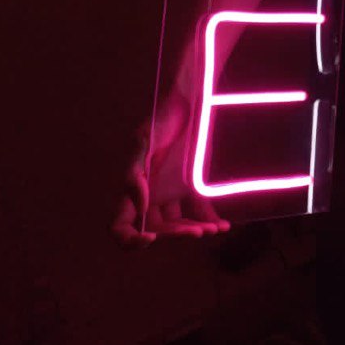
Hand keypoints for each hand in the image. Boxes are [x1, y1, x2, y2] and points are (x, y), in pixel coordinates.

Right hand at [111, 91, 230, 246]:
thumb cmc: (162, 120)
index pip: (122, 226)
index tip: (150, 240)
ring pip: (179, 224)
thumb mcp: (143, 142)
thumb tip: (139, 207)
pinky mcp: (190, 186)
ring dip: (194, 230)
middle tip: (197, 232)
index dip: (131, 240)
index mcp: (133, 190)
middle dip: (175, 235)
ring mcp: (171, 192)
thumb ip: (134, 174)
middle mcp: (150, 195)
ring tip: (212, 229)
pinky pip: (198, 210)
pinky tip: (222, 225)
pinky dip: (209, 220)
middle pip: (157, 229)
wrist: (190, 103)